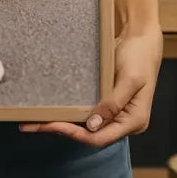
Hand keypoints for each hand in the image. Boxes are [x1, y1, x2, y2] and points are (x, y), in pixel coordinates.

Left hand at [18, 24, 162, 146]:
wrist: (142, 38)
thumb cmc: (139, 57)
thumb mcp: (129, 79)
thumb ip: (113, 103)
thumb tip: (92, 126)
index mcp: (134, 121)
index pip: (100, 138)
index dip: (76, 134)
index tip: (53, 125)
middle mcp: (124, 122)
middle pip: (90, 134)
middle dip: (63, 130)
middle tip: (34, 124)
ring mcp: (115, 112)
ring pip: (87, 125)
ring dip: (64, 123)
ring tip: (37, 120)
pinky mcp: (107, 102)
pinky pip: (88, 111)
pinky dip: (72, 112)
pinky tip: (55, 109)